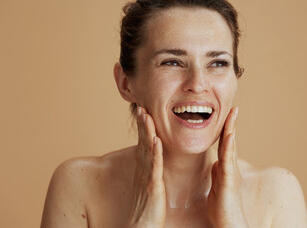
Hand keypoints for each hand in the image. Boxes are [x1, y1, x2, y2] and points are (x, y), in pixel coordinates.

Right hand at [127, 107, 165, 227]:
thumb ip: (150, 172)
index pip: (144, 143)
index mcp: (145, 169)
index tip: (144, 110)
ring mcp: (147, 177)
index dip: (144, 127)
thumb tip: (153, 161)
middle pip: (143, 142)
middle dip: (142, 124)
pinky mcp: (152, 187)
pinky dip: (155, 152)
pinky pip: (154, 167)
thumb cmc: (148, 209)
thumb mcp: (148, 185)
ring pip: (147, 150)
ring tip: (146, 115)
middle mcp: (144, 170)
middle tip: (141, 106)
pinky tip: (156, 140)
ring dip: (146, 132)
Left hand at [207, 107, 248, 227]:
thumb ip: (218, 172)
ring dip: (232, 130)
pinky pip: (228, 162)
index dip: (225, 128)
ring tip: (233, 114)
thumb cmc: (223, 207)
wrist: (229, 224)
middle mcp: (230, 167)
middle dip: (231, 123)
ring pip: (231, 148)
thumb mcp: (218, 185)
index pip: (224, 144)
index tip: (226, 114)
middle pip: (230, 141)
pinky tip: (229, 136)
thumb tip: (216, 162)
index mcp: (225, 167)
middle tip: (234, 107)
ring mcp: (231, 173)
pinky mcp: (229, 181)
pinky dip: (229, 148)